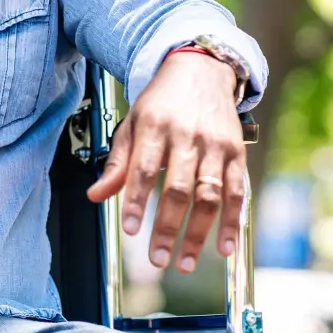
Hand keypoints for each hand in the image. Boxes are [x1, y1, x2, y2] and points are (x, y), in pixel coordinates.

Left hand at [87, 51, 244, 273]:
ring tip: (184, 262)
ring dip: (198, 234)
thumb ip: (117, 163)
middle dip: (167, 228)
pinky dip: (231, 222)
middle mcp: (187, 136)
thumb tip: (95, 196)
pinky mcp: (237, 154)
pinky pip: (236, 193)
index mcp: (155, 127)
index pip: (144, 170)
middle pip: (178, 188)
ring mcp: (215, 145)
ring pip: (208, 195)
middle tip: (157, 258)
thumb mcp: (132, 124)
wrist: (200, 71)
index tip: (131, 229)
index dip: (137, 201)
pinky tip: (224, 248)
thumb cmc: (161, 103)